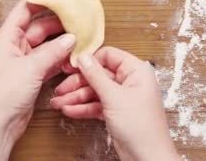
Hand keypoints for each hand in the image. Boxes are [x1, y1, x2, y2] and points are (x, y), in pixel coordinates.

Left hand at [0, 0, 75, 160]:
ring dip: (61, 43)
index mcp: (7, 38)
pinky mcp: (30, 76)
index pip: (24, 10)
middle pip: (39, 27)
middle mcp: (14, 47)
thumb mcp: (31, 68)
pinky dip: (59, 59)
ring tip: (80, 38)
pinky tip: (73, 58)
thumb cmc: (4, 94)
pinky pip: (48, 61)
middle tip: (78, 19)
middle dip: (58, 24)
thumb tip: (71, 38)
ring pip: (46, 45)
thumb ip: (53, 51)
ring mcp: (23, 62)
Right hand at [50, 47, 178, 160]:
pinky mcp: (116, 112)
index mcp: (136, 71)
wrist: (147, 158)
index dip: (89, 60)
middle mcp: (130, 82)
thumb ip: (96, 76)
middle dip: (77, 83)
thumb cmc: (141, 127)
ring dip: (76, 97)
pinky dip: (83, 108)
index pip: (108, 56)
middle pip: (98, 75)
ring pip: (94, 91)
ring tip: (58, 103)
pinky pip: (96, 105)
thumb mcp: (114, 97)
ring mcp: (122, 98)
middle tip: (60, 89)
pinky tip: (69, 110)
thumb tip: (83, 57)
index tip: (70, 65)